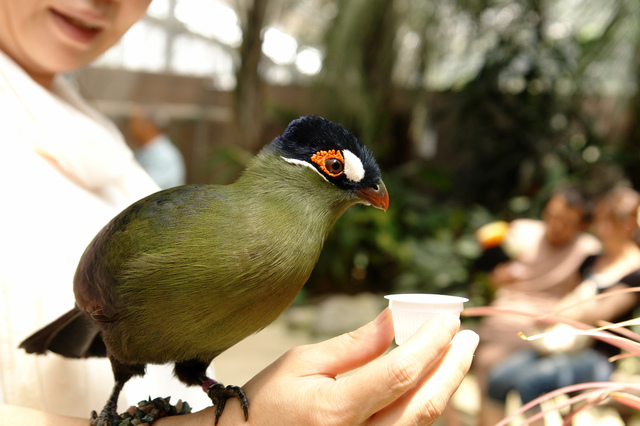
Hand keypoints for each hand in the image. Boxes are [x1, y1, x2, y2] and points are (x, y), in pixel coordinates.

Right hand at [175, 308, 477, 425]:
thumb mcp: (304, 362)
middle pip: (424, 404)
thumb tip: (395, 319)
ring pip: (424, 422)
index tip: (448, 318)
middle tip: (466, 336)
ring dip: (446, 385)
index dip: (430, 342)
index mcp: (335, 410)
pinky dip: (428, 404)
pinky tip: (433, 381)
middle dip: (452, 366)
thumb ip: (355, 345)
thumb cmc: (270, 400)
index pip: (400, 372)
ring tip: (456, 353)